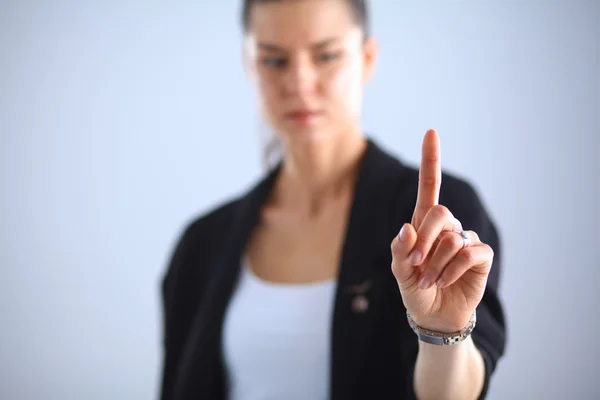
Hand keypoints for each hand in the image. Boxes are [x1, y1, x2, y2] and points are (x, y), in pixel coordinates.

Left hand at [390, 129, 493, 332]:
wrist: (434, 315)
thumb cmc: (415, 289)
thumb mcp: (399, 271)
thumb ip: (400, 251)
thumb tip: (408, 228)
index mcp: (424, 223)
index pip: (429, 186)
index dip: (431, 159)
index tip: (431, 131)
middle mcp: (447, 226)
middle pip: (439, 212)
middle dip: (425, 240)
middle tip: (415, 265)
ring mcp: (465, 239)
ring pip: (452, 238)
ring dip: (435, 264)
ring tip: (428, 281)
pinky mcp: (481, 256)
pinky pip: (469, 253)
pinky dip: (451, 270)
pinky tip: (444, 282)